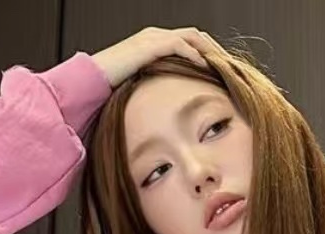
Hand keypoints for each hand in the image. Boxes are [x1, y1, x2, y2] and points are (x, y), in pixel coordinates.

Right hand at [91, 26, 231, 88]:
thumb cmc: (115, 87)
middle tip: (230, 68)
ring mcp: (153, 38)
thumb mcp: (145, 86)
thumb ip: (161, 87)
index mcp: (155, 44)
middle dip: (215, 50)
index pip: (190, 42)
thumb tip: (174, 106)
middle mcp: (156, 36)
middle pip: (196, 36)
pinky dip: (194, 54)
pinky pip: (179, 45)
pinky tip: (204, 67)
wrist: (94, 80)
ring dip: (210, 51)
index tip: (222, 71)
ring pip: (192, 37)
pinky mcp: (150, 45)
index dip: (208, 54)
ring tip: (222, 67)